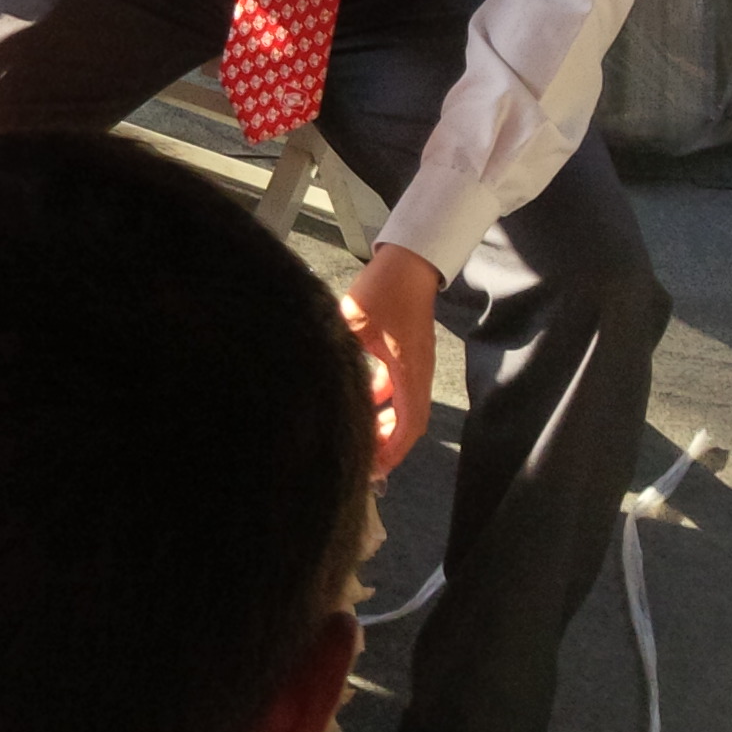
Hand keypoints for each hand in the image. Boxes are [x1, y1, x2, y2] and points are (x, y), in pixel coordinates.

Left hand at [340, 244, 441, 474]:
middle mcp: (418, 373)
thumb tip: (314, 370)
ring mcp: (414, 364)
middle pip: (409, 422)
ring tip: (362, 441)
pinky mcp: (407, 355)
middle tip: (364, 464)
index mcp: (409, 370)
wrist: (410, 262)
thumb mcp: (353, 321)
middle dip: (388, 446)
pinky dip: (382, 403)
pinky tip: (361, 405)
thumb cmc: (384, 289)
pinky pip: (397, 389)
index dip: (393, 450)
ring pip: (403, 406)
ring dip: (385, 425)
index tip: (375, 470)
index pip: (408, 423)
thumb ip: (338, 351)